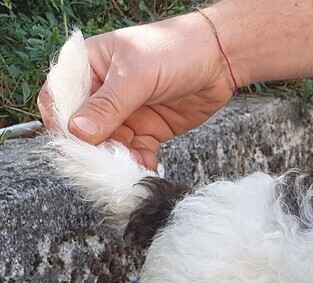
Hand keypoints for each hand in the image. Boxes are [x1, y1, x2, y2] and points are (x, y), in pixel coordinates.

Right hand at [37, 13, 234, 169]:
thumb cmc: (174, 51)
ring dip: (117, 160)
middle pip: (83, 130)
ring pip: (109, 146)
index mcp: (88, 68)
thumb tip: (78, 131)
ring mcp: (125, 114)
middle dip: (94, 149)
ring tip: (131, 166)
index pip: (59, 100)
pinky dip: (138, 162)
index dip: (63, 125)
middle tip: (109, 162)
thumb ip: (108, 106)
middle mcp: (102, 93)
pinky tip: (147, 165)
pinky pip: (134, 153)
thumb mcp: (137, 76)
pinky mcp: (147, 131)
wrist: (218, 61)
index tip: (78, 144)